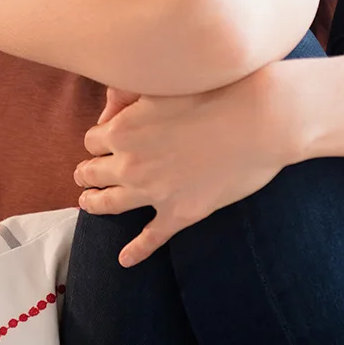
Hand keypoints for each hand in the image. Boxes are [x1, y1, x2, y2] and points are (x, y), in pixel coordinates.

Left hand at [73, 68, 286, 268]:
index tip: (102, 143)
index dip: (97, 141)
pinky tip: (125, 260)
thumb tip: (114, 99)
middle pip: (92, 172)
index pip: (92, 140)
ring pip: (109, 204)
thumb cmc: (216, 91)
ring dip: (94, 204)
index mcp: (123, 129)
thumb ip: (135, 96)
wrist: (259, 119)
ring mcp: (153, 191)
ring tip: (87, 203)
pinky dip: (135, 251)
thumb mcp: (164, 84)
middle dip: (86, 173)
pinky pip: (150, 238)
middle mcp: (130, 163)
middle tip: (84, 175)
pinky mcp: (180, 213)